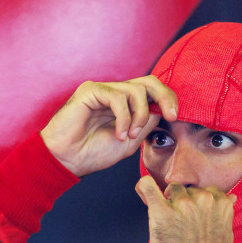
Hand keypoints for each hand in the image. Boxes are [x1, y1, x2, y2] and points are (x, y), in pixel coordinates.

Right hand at [40, 76, 177, 177]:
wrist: (66, 160)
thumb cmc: (92, 153)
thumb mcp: (130, 141)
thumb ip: (146, 124)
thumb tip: (164, 110)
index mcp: (125, 105)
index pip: (152, 91)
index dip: (168, 98)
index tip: (174, 116)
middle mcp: (115, 94)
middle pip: (149, 81)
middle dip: (165, 96)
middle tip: (170, 115)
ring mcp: (103, 90)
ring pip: (136, 90)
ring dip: (139, 116)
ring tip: (128, 135)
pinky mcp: (90, 91)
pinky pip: (118, 97)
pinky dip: (124, 118)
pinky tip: (118, 133)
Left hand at [134, 176, 233, 242]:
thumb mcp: (226, 233)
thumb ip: (225, 212)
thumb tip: (233, 197)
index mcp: (220, 202)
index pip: (206, 190)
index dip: (197, 201)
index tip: (192, 213)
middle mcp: (203, 199)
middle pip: (188, 190)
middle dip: (183, 202)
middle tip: (180, 223)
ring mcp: (182, 204)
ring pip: (172, 189)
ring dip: (169, 201)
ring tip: (169, 222)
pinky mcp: (162, 212)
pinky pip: (148, 188)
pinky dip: (144, 187)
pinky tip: (143, 189)